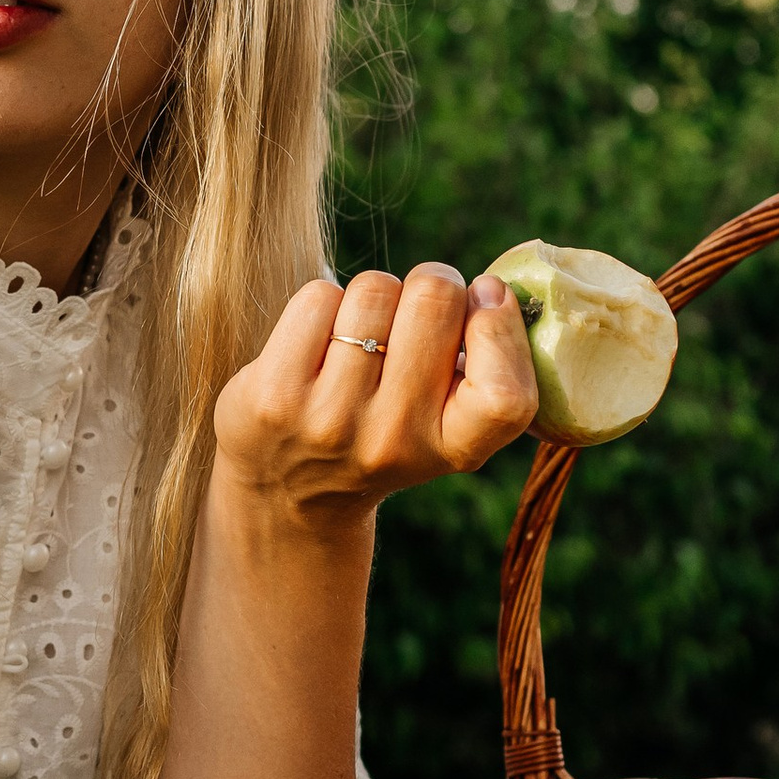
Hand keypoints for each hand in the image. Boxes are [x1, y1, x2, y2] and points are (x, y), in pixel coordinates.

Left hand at [211, 263, 539, 531]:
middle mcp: (393, 439)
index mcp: (453, 448)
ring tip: (362, 334)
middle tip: (415, 312)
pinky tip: (321, 337)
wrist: (289, 492)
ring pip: (375, 288)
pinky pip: (319, 296)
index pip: (505, 393)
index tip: (484, 301)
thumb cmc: (386, 432)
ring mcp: (330, 418)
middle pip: (434, 300)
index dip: (500, 328)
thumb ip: (481, 369)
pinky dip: (325, 301)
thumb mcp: (445, 426)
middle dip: (431, 286)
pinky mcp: (273, 394)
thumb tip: (490, 290)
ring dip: (373, 295)